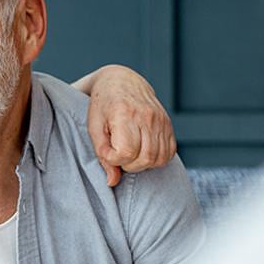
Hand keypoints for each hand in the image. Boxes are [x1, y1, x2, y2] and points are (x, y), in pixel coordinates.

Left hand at [76, 65, 176, 186]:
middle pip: (144, 158)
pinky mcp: (168, 124)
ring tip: (130, 154)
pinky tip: (143, 151)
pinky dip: (156, 159)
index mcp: (124, 113)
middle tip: (119, 155)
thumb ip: (102, 155)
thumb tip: (112, 182)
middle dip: (129, 165)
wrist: (121, 81)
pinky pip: (169, 152)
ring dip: (143, 164)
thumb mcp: (94, 127)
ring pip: (158, 158)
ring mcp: (160, 119)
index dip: (114, 159)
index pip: (126, 152)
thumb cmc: (103, 106)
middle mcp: (146, 116)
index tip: (108, 151)